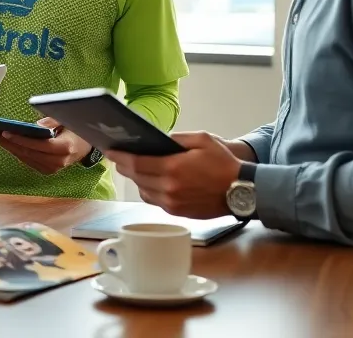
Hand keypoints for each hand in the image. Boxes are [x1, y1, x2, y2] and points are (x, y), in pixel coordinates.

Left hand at [0, 118, 90, 174]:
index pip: (39, 145)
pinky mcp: (47, 171)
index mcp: (65, 148)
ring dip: (9, 148)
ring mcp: (53, 169)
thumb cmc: (77, 129)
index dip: (22, 139)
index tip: (6, 132)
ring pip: (25, 158)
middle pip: (28, 153)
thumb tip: (36, 127)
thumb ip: (53, 122)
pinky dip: (16, 152)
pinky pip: (28, 161)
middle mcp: (58, 162)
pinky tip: (6, 143)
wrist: (86, 146)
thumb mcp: (68, 120)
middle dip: (9, 143)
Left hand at [107, 132, 242, 219]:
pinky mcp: (177, 212)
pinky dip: (149, 190)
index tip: (109, 151)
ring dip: (136, 179)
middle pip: (137, 178)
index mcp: (173, 169)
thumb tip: (157, 140)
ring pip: (143, 191)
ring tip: (133, 168)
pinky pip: (155, 201)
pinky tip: (150, 181)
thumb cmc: (223, 163)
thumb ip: (176, 138)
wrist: (243, 191)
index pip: (137, 163)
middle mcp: (169, 189)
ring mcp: (172, 203)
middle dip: (125, 167)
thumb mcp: (202, 140)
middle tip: (117, 157)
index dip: (120, 157)